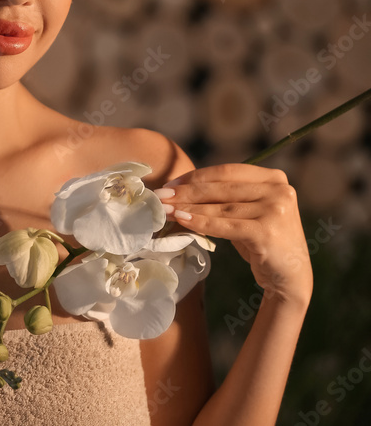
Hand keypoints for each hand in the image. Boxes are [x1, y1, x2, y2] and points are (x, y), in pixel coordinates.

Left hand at [154, 163, 312, 306]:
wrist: (288, 277)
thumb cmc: (261, 241)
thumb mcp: (246, 212)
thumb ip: (224, 196)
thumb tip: (178, 188)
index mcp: (274, 178)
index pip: (226, 171)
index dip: (195, 176)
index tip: (170, 183)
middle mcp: (279, 190)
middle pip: (221, 188)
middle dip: (186, 192)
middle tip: (160, 196)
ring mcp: (275, 210)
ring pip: (220, 207)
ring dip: (188, 207)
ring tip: (165, 210)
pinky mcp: (267, 231)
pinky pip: (224, 225)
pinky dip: (200, 222)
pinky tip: (181, 220)